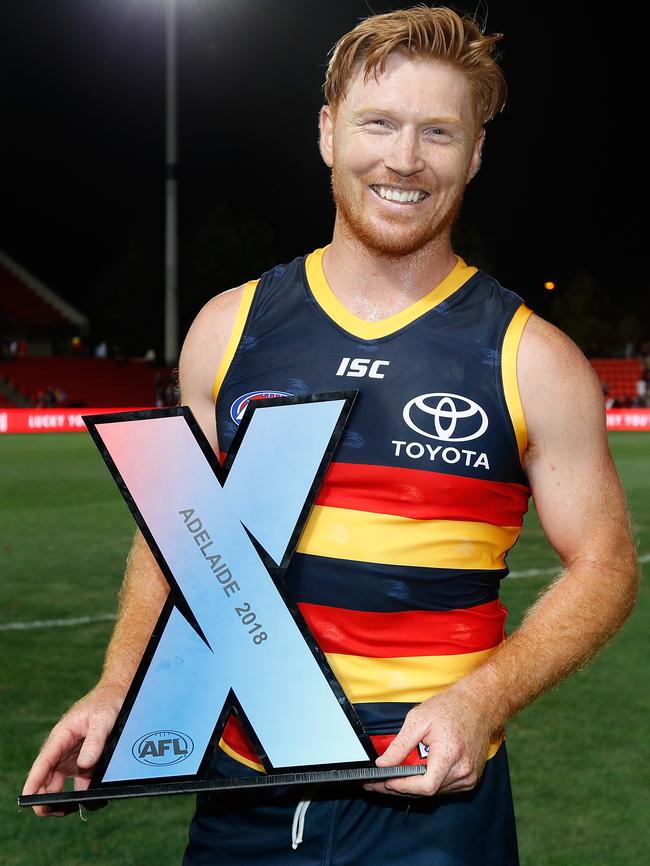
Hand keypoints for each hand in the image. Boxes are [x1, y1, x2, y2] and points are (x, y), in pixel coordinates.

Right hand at [22, 682, 123, 816]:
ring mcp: (72, 758)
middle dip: (45, 797)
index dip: (33, 780)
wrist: (119, 695)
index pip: (43, 761)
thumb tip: (84, 764)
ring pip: (59, 784)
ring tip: (70, 810)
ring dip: (62, 799)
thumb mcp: (103, 718)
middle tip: (52, 811)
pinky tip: (91, 801)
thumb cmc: (107, 702)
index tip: (27, 797)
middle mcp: (63, 749)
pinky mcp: (84, 764)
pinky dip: (82, 795)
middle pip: (46, 778)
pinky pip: (79, 784)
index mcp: (62, 735)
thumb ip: (95, 740)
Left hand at [364, 686, 493, 797]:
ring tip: (393, 777)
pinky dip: (428, 782)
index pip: (426, 786)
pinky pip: (444, 788)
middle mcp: (463, 770)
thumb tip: (383, 764)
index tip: (384, 782)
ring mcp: (469, 777)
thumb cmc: (450, 707)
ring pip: (435, 792)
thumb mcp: (418, 719)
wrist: (479, 705)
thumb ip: (400, 745)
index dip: (403, 787)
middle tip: (377, 783)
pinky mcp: (471, 779)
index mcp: (451, 753)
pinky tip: (415, 774)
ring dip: (414, 786)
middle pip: (427, 791)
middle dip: (401, 787)